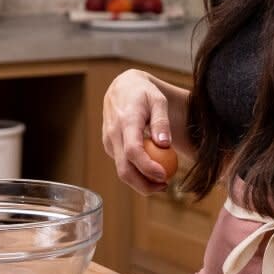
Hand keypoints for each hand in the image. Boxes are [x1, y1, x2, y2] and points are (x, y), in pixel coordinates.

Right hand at [102, 68, 175, 194]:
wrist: (121, 87)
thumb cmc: (144, 94)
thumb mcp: (158, 100)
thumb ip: (161, 121)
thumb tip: (164, 144)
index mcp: (126, 121)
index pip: (133, 151)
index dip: (147, 167)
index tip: (165, 177)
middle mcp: (113, 133)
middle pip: (124, 169)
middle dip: (143, 185)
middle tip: (165, 186)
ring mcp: (108, 141)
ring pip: (121, 171)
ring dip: (140, 182)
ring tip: (162, 182)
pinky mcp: (109, 146)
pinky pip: (122, 165)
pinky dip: (136, 173)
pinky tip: (151, 170)